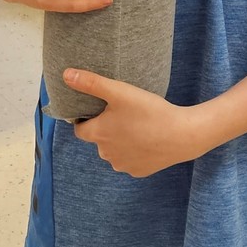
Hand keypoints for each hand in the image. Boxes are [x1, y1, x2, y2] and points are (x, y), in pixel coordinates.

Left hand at [65, 69, 207, 176]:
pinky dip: (135, 151)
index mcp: (98, 135)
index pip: (79, 130)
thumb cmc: (149, 111)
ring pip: (114, 151)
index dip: (84, 119)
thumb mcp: (119, 91)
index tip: (97, 109)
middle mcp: (106, 154)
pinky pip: (131, 160)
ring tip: (136, 124)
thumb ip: (91, 83)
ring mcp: (123, 165)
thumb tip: (65, 74)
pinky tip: (147, 138)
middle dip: (105, 128)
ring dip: (120, 140)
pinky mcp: (139, 171)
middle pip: (98, 140)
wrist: (182, 135)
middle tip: (122, 113)